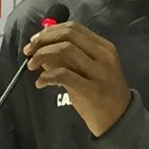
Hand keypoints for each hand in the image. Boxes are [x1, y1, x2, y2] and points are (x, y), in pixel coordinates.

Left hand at [24, 21, 130, 137]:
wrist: (120, 120)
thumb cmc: (102, 94)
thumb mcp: (89, 71)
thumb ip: (68, 59)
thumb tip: (42, 51)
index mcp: (104, 47)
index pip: (74, 28)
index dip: (50, 31)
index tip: (35, 40)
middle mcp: (103, 55)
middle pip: (68, 35)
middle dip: (43, 40)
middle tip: (29, 51)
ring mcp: (99, 72)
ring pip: (65, 50)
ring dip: (42, 55)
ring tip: (31, 66)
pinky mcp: (91, 90)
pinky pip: (63, 75)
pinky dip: (47, 76)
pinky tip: (40, 82)